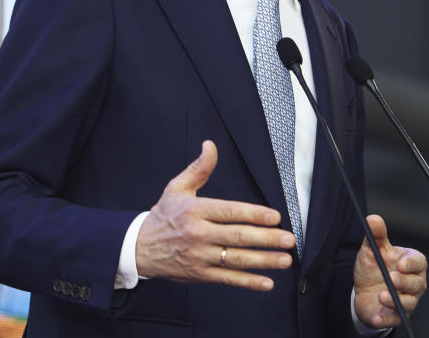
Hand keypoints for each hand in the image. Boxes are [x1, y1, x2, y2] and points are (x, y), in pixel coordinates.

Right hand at [135, 140, 295, 290]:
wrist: (139, 248)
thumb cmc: (163, 216)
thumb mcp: (177, 188)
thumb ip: (199, 169)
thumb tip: (211, 145)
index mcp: (195, 211)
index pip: (229, 212)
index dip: (254, 214)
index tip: (275, 217)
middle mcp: (198, 234)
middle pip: (237, 236)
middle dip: (267, 239)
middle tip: (289, 240)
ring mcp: (199, 256)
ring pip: (236, 259)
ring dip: (264, 260)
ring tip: (285, 259)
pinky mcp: (200, 274)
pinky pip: (228, 279)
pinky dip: (248, 282)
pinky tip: (267, 283)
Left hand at [353, 214, 427, 328]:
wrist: (363, 291)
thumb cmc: (373, 267)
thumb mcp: (372, 250)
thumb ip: (375, 236)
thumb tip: (373, 218)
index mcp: (410, 263)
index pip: (419, 262)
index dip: (412, 263)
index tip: (401, 263)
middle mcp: (413, 282)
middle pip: (417, 283)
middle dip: (405, 282)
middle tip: (391, 278)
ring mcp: (407, 300)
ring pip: (409, 302)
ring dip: (395, 300)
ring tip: (381, 296)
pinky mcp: (397, 315)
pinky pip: (395, 319)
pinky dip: (385, 319)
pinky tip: (376, 316)